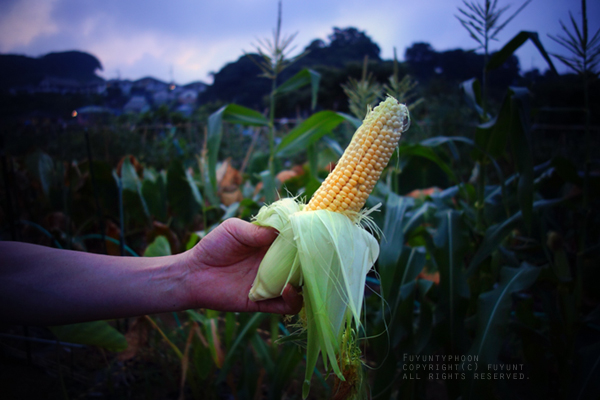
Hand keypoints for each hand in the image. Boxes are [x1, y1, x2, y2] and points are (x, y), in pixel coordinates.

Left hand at [181, 218, 302, 313]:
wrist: (193, 273)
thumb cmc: (213, 247)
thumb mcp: (234, 230)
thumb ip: (257, 230)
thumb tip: (283, 229)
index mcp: (271, 246)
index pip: (297, 242)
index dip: (306, 237)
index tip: (313, 230)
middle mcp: (276, 265)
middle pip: (304, 264)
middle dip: (312, 259)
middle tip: (317, 252)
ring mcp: (272, 284)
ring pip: (302, 286)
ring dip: (307, 280)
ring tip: (304, 271)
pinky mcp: (265, 302)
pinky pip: (288, 306)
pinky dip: (294, 299)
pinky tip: (288, 288)